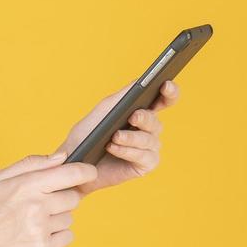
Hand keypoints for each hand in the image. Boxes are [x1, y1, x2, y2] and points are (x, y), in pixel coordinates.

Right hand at [0, 152, 98, 246]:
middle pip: (74, 197)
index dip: (86, 171)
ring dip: (58, 218)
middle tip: (42, 204)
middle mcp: (36, 206)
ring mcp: (40, 230)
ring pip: (70, 218)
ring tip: (33, 221)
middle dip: (63, 198)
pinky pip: (68, 237)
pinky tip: (36, 234)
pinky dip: (57, 236)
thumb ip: (32, 164)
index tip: (89, 171)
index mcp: (27, 185)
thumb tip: (61, 157)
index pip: (71, 174)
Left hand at [56, 79, 180, 196]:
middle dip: (145, 118)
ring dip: (131, 138)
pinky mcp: (145, 165)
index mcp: (142, 112)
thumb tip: (140, 81)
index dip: (170, 92)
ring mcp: (149, 148)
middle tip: (132, 116)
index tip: (166, 84)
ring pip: (150, 140)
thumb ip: (122, 96)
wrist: (75, 163)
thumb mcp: (103, 110)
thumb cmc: (87, 135)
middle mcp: (149, 130)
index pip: (164, 99)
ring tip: (114, 137)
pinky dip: (127, 151)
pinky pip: (144, 156)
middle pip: (155, 121)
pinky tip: (113, 148)